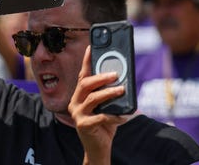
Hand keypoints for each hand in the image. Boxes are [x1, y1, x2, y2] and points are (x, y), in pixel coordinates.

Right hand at [69, 46, 127, 164]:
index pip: (82, 75)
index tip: (91, 47)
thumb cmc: (104, 126)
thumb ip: (109, 96)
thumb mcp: (106, 107)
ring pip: (92, 98)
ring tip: (122, 90)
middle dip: (101, 77)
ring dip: (109, 93)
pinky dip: (114, 115)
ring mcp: (77, 114)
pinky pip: (101, 117)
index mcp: (79, 95)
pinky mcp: (83, 125)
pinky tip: (124, 116)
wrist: (98, 150)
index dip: (87, 61)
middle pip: (85, 84)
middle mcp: (74, 102)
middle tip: (115, 74)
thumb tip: (124, 82)